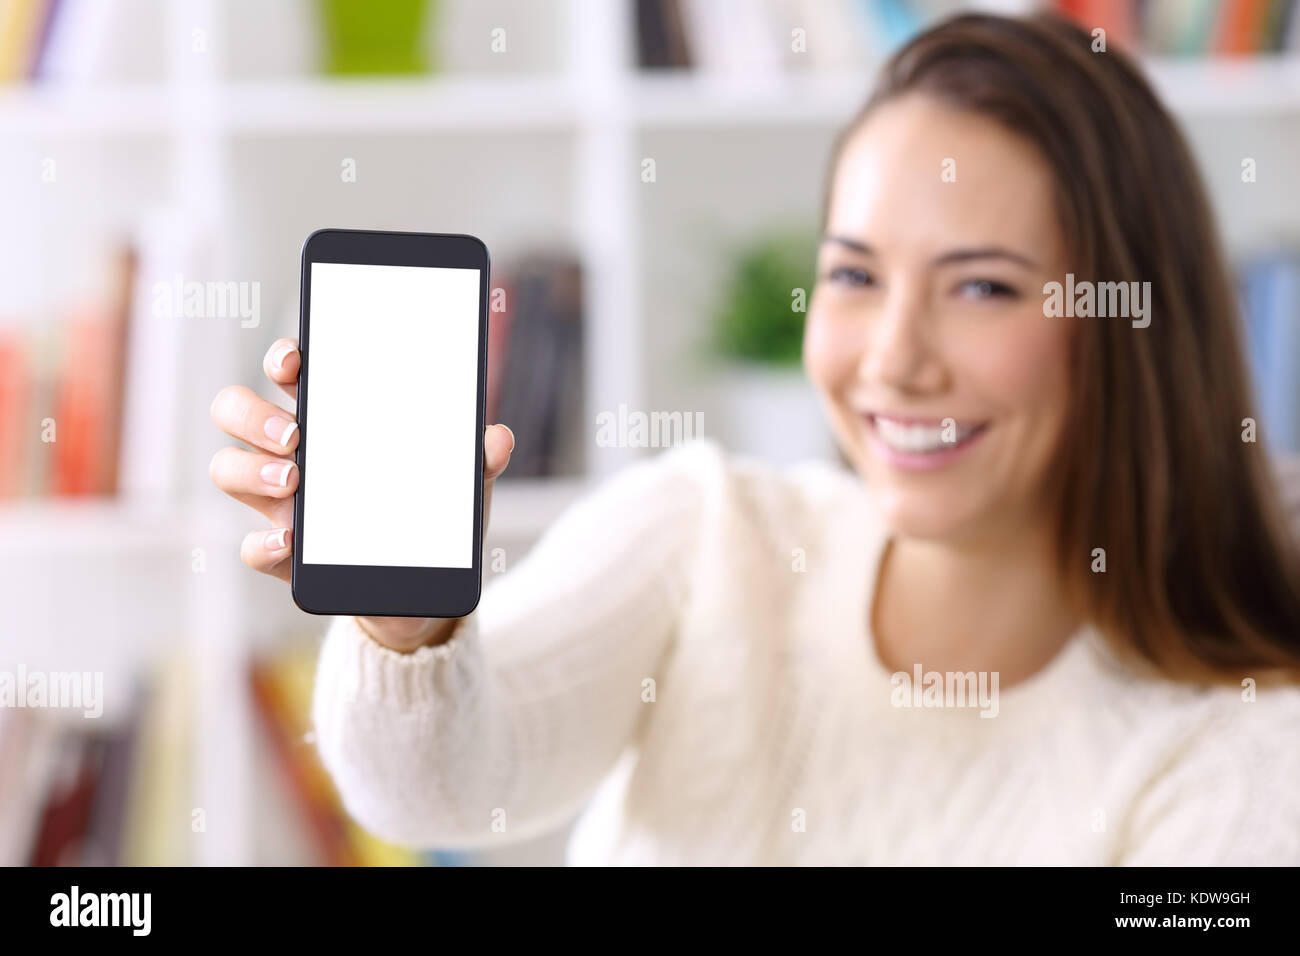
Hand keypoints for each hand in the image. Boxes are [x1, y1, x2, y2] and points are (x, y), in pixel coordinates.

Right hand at [209, 337, 513, 650]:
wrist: (419, 593)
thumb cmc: (428, 517)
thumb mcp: (460, 485)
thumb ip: (477, 459)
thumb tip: (498, 437)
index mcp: (332, 421)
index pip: (289, 373)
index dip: (283, 357)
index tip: (295, 361)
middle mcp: (293, 455)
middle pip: (237, 412)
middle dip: (252, 414)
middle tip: (295, 434)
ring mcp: (280, 503)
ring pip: (228, 469)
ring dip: (250, 470)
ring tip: (295, 482)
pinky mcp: (285, 555)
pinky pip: (252, 546)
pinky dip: (264, 543)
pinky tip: (290, 542)